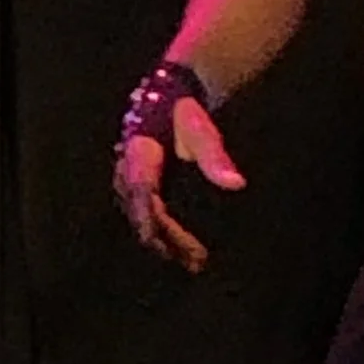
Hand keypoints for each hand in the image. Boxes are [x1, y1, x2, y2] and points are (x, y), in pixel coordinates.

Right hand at [114, 98, 245, 273]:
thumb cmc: (187, 114)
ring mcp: (127, 180)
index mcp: (139, 152)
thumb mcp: (202, 129)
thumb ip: (215, 157)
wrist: (170, 100)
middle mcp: (126, 168)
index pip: (141, 188)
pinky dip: (162, 233)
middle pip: (140, 211)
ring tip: (195, 262)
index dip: (148, 216)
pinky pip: (144, 215)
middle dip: (165, 238)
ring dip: (164, 241)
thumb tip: (236, 184)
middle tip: (197, 260)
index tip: (159, 241)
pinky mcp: (135, 188)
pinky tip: (182, 249)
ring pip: (140, 217)